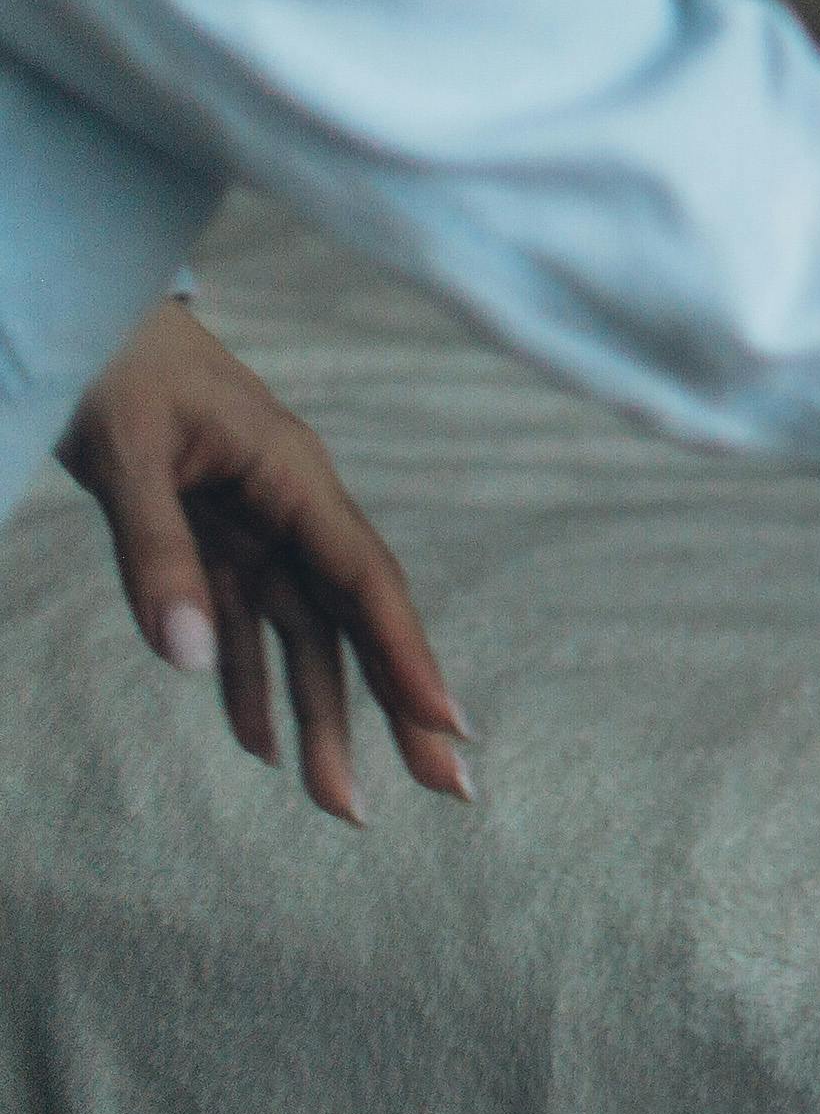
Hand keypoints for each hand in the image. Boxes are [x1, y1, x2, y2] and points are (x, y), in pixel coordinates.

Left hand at [52, 303, 474, 821]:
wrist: (81, 312)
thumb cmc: (111, 364)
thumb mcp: (126, 453)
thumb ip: (157, 554)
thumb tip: (192, 660)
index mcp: (292, 474)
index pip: (363, 579)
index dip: (406, 654)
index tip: (444, 725)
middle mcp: (289, 507)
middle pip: (354, 619)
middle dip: (395, 706)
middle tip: (444, 791)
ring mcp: (253, 525)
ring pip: (302, 634)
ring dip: (318, 715)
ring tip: (337, 800)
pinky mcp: (210, 536)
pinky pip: (243, 621)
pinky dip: (248, 682)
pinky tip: (258, 744)